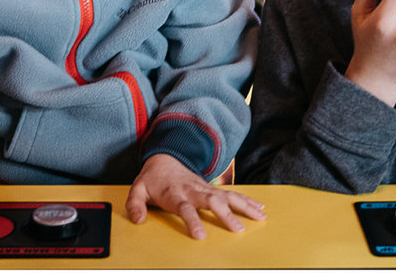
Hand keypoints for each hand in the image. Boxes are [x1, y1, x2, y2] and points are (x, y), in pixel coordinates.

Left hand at [125, 153, 266, 239]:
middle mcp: (194, 190)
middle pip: (212, 202)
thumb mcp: (138, 190)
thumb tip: (138, 220)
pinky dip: (247, 200)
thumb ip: (135, 205)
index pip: (185, 208)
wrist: (165, 159)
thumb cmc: (153, 179)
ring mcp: (206, 188)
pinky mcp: (213, 189)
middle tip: (238, 229)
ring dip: (244, 206)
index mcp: (175, 193)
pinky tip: (260, 208)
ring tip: (260, 217)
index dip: (192, 221)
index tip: (200, 235)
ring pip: (227, 196)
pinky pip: (233, 194)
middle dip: (226, 215)